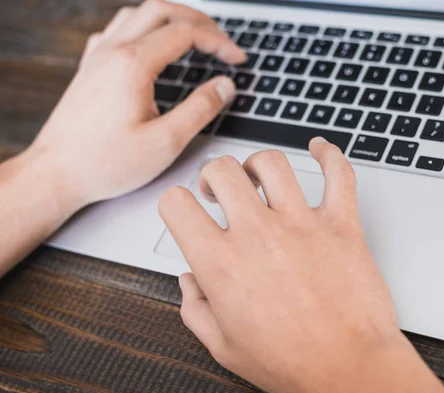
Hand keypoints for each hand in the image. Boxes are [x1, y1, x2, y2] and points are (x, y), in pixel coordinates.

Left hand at [27, 0, 244, 207]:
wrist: (56, 174)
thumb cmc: (106, 163)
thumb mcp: (165, 142)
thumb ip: (200, 109)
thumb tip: (225, 86)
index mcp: (133, 65)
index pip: (185, 33)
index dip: (218, 42)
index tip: (237, 59)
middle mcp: (112, 52)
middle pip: (161, 10)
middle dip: (198, 20)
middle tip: (221, 41)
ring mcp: (97, 57)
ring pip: (138, 14)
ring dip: (170, 18)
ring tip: (193, 36)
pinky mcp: (89, 69)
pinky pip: (117, 30)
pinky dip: (142, 28)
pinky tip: (150, 45)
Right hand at [159, 139, 443, 392]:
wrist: (349, 369)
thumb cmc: (292, 362)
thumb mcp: (224, 347)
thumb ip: (196, 309)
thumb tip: (190, 279)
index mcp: (222, 264)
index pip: (176, 204)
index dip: (175, 203)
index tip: (186, 210)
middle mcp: (259, 235)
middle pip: (223, 170)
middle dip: (214, 175)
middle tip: (222, 191)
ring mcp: (302, 225)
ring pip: (272, 162)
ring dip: (258, 164)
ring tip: (259, 177)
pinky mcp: (341, 224)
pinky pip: (338, 173)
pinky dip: (329, 154)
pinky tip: (320, 149)